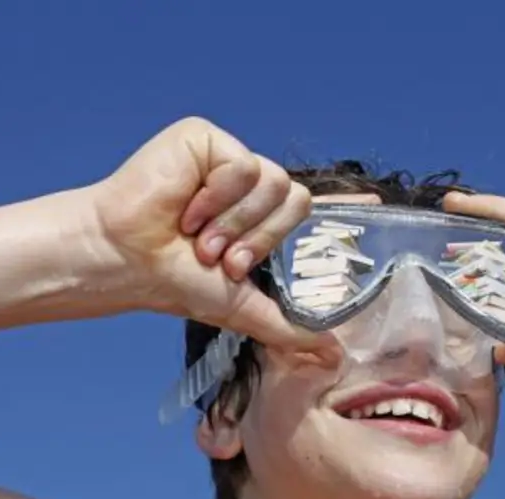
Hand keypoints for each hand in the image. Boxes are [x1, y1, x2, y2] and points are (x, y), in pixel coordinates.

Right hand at [88, 118, 332, 352]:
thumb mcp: (240, 307)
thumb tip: (334, 354)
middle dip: (261, 239)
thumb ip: (288, 327)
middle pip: (297, 200)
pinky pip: (243, 165)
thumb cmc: (172, 280)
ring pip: (275, 182)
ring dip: (236, 223)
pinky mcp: (208, 140)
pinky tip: (185, 209)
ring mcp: (229, 160)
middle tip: (223, 260)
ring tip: (199, 238)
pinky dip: (217, 198)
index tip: (376, 204)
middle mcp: (248, 187)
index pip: (309, 209)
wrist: (127, 260)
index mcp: (259, 219)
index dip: (345, 206)